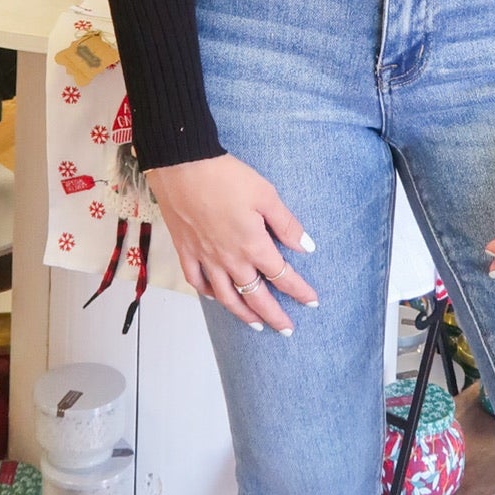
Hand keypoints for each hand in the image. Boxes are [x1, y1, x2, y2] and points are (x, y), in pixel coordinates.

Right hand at [149, 154, 318, 333]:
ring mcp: (205, 258)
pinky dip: (208, 293)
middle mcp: (230, 259)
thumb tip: (306, 246)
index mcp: (253, 245)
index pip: (282, 276)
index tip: (312, 301)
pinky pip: (197, 281)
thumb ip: (286, 224)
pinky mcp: (186, 250)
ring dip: (243, 314)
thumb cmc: (226, 176)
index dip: (299, 291)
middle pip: (255, 297)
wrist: (182, 165)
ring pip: (226, 297)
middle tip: (287, 329)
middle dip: (274, 315)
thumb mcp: (266, 194)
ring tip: (257, 325)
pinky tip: (216, 297)